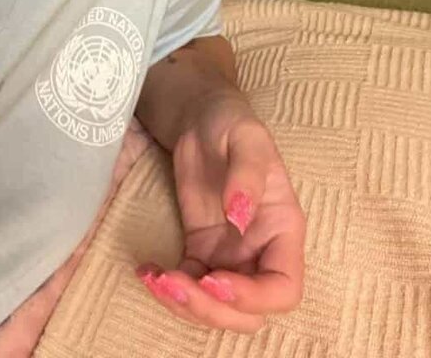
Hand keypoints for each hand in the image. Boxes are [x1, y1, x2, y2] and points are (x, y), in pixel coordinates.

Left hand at [135, 92, 305, 334]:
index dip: (254, 297)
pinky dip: (168, 287)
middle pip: (249, 311)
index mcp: (283, 229)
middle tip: (174, 282)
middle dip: (212, 309)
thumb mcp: (245, 137)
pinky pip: (189, 284)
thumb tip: (239, 216)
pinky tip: (146, 271)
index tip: (215, 280)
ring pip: (217, 307)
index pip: (284, 288)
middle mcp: (261, 251)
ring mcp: (230, 255)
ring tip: (155, 278)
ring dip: (186, 305)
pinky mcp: (201, 250)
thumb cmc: (232, 123)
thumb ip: (248, 175)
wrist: (202, 119)